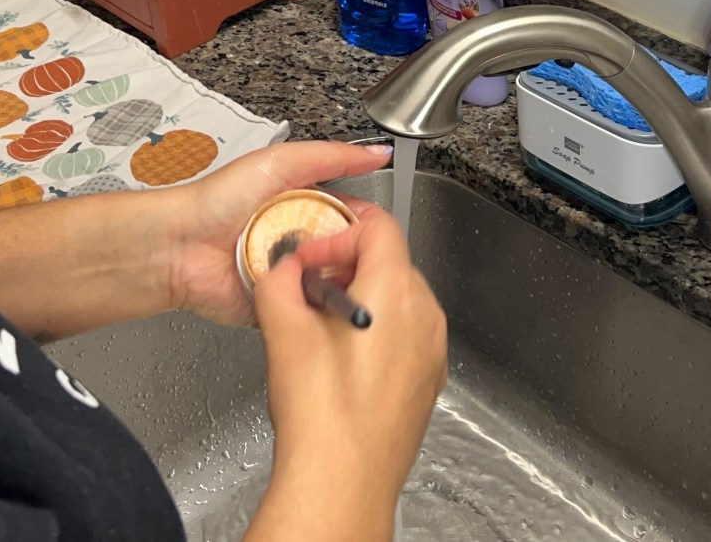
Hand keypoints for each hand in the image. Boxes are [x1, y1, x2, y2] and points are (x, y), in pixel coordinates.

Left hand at [167, 141, 391, 326]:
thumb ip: (333, 157)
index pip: (350, 214)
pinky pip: (309, 308)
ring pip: (333, 281)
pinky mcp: (279, 303)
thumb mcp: (283, 163)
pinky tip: (322, 295)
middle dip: (356, 252)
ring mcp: (288, 273)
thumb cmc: (219, 200)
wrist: (181, 247)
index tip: (380, 225)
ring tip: (343, 274)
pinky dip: (315, 303)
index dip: (367, 219)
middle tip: (362, 253)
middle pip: (346, 250)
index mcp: (302, 205)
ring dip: (338, 278)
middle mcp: (297, 240)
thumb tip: (377, 153)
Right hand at [245, 205, 446, 541]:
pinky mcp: (427, 378)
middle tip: (306, 285)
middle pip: (389, 261)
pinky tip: (340, 358)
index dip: (338, 228)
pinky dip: (375, 330)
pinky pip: (405, 334)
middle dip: (344, 265)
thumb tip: (283, 269)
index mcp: (396, 290)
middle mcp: (425, 314)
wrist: (342, 483)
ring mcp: (431, 348)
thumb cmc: (322, 415)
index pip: (379, 227)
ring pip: (398, 299)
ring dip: (359, 298)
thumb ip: (279, 281)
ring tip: (318, 324)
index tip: (309, 250)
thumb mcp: (283, 331)